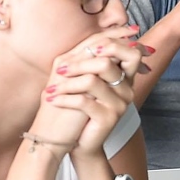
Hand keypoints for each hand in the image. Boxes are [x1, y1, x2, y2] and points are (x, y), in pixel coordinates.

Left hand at [32, 27, 148, 159]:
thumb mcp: (84, 80)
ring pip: (92, 81)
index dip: (108, 43)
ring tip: (50, 89)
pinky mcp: (108, 119)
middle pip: (109, 62)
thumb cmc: (78, 107)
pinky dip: (64, 99)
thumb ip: (91, 59)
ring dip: (66, 83)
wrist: (76, 140)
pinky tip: (52, 100)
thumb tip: (93, 39)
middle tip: (60, 70)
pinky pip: (84, 101)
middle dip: (79, 63)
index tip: (85, 49)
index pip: (129, 50)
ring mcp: (120, 105)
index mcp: (125, 77)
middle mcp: (127, 89)